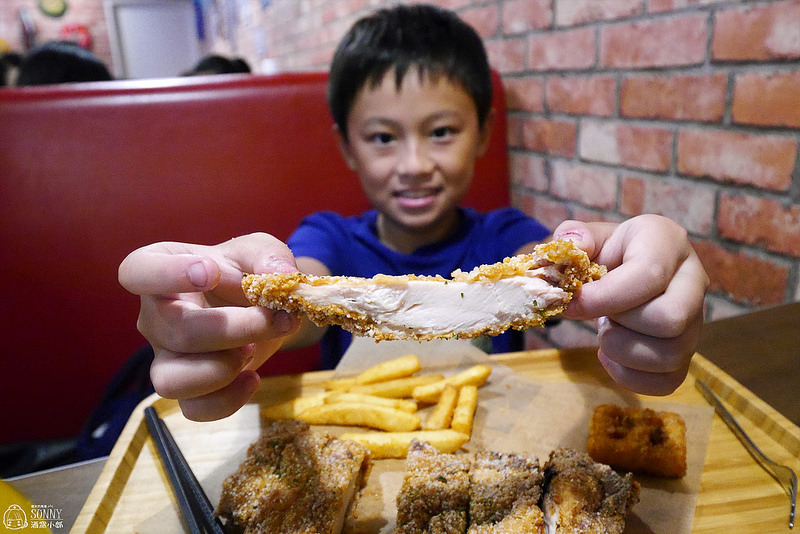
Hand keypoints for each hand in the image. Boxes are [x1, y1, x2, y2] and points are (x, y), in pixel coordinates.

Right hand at [118, 233, 300, 420]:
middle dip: (234, 328)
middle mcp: (155, 315)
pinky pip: (194, 409)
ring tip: (250, 351)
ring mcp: (167, 355)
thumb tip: (281, 277)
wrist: (258, 304)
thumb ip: (269, 256)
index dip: (166, 274)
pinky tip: (252, 378)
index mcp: (161, 270)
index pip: (137, 271)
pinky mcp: (188, 388)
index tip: (210, 272)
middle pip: (176, 331)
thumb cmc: (244, 270)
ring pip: (170, 380)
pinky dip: (228, 400)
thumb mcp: (259, 251)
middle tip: (276, 318)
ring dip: (221, 369)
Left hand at [553, 215, 708, 394]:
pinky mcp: (688, 353)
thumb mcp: (589, 236)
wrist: (626, 271)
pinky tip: (610, 357)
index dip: (605, 296)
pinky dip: (629, 377)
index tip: (571, 302)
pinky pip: (668, 381)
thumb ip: (574, 238)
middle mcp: (693, 280)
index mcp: (667, 242)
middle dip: (621, 324)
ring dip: (622, 351)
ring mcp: (696, 320)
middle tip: (602, 314)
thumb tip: (569, 250)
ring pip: (671, 354)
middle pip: (670, 319)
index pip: (648, 275)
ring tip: (607, 330)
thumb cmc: (607, 253)